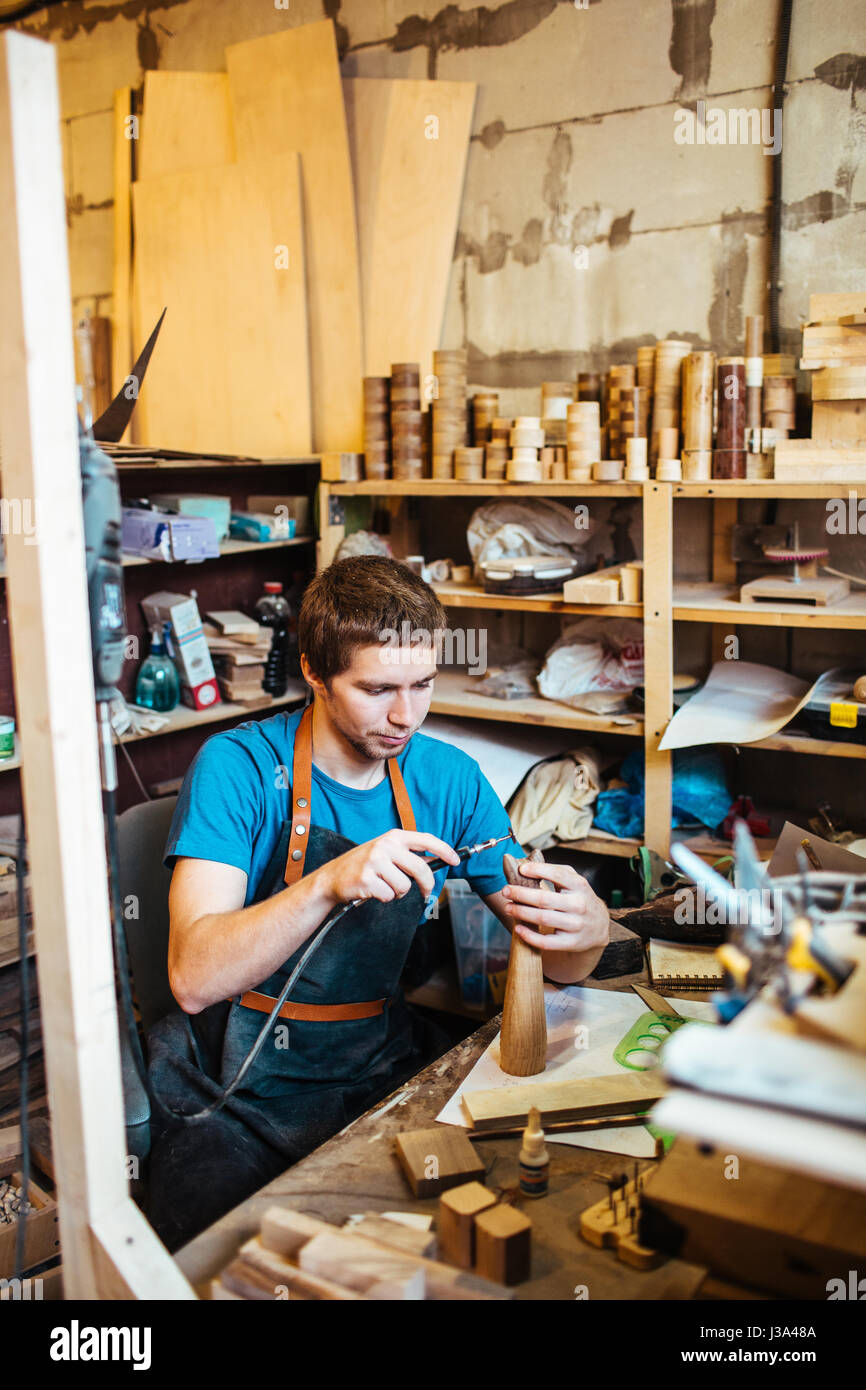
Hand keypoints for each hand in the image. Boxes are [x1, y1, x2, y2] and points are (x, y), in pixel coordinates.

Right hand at [318, 830, 459, 907]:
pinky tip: (374, 891)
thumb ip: (408, 855)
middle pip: (420, 869)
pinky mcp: (367, 880)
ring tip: (384, 886)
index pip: (426, 840)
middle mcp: (385, 846)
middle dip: (426, 885)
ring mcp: (375, 862)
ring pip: (405, 886)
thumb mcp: (386, 852)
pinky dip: (385, 898)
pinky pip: (390, 896)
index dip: (444, 850)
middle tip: (425, 893)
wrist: (332, 877)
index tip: (455, 860)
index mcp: (393, 836)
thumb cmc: (363, 865)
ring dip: (398, 892)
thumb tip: (435, 862)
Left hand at [500, 859, 609, 952]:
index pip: (557, 875)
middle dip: (520, 894)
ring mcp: (576, 925)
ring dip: (521, 913)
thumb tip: (525, 866)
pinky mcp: (571, 942)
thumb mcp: (574, 881)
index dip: (537, 870)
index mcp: (580, 886)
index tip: (521, 869)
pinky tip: (518, 928)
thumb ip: (554, 871)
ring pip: (542, 919)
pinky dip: (530, 936)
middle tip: (506, 891)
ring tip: (508, 908)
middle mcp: (579, 905)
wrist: (599, 925)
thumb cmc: (580, 898)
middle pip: (544, 899)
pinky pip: (547, 942)